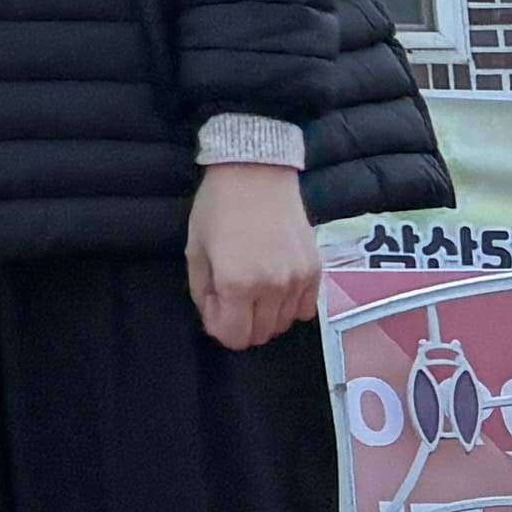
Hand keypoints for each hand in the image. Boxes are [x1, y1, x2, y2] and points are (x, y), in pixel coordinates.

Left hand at [188, 164, 320, 349]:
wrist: (255, 175)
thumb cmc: (217, 209)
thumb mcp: (195, 251)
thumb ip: (202, 293)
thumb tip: (215, 319)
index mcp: (237, 283)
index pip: (233, 336)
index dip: (219, 326)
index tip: (214, 304)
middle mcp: (272, 287)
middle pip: (260, 335)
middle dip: (241, 324)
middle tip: (230, 295)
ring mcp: (298, 280)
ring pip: (283, 324)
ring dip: (265, 315)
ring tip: (253, 286)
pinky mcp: (316, 271)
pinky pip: (306, 310)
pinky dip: (289, 306)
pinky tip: (276, 285)